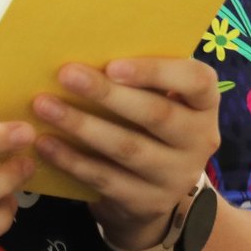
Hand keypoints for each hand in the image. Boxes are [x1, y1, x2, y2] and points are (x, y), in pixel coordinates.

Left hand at [32, 58, 221, 250]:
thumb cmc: (152, 126)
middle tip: (66, 74)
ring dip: (81, 125)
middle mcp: (200, 140)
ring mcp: (175, 176)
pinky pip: (105, 178)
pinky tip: (45, 143)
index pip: (196, 81)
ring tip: (45, 106)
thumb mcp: (162, 100)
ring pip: (126, 148)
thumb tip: (89, 47)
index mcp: (205, 104)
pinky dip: (71, 160)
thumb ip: (143, 79)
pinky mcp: (147, 203)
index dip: (157, 72)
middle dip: (107, 93)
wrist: (157, 192)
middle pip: (156, 114)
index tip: (113, 65)